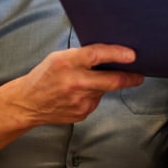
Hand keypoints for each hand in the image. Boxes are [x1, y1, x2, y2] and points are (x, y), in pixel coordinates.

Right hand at [13, 44, 144, 124]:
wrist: (28, 103)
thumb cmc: (45, 75)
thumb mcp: (60, 57)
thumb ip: (83, 56)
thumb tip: (111, 54)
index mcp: (67, 63)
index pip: (97, 55)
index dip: (118, 54)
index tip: (133, 55)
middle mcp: (75, 82)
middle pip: (111, 80)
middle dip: (129, 77)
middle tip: (139, 75)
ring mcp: (79, 101)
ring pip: (103, 90)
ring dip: (103, 85)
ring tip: (88, 81)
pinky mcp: (82, 113)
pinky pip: (96, 100)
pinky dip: (94, 95)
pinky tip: (80, 93)